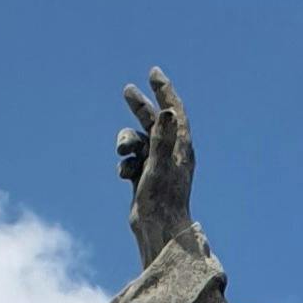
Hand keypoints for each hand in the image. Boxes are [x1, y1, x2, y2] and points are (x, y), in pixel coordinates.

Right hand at [117, 68, 194, 265]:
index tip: (154, 73)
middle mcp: (171, 153)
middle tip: (127, 90)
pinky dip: (125, 164)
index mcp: (181, 147)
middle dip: (139, 106)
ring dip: (126, 142)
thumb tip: (166, 110)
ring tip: (122, 150)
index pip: (174, 111)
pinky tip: (125, 176)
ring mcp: (157, 165)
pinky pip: (131, 161)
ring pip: (137, 141)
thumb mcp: (160, 164)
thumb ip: (162, 137)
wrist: (157, 230)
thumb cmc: (162, 200)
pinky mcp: (145, 178)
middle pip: (154, 121)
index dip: (165, 90)